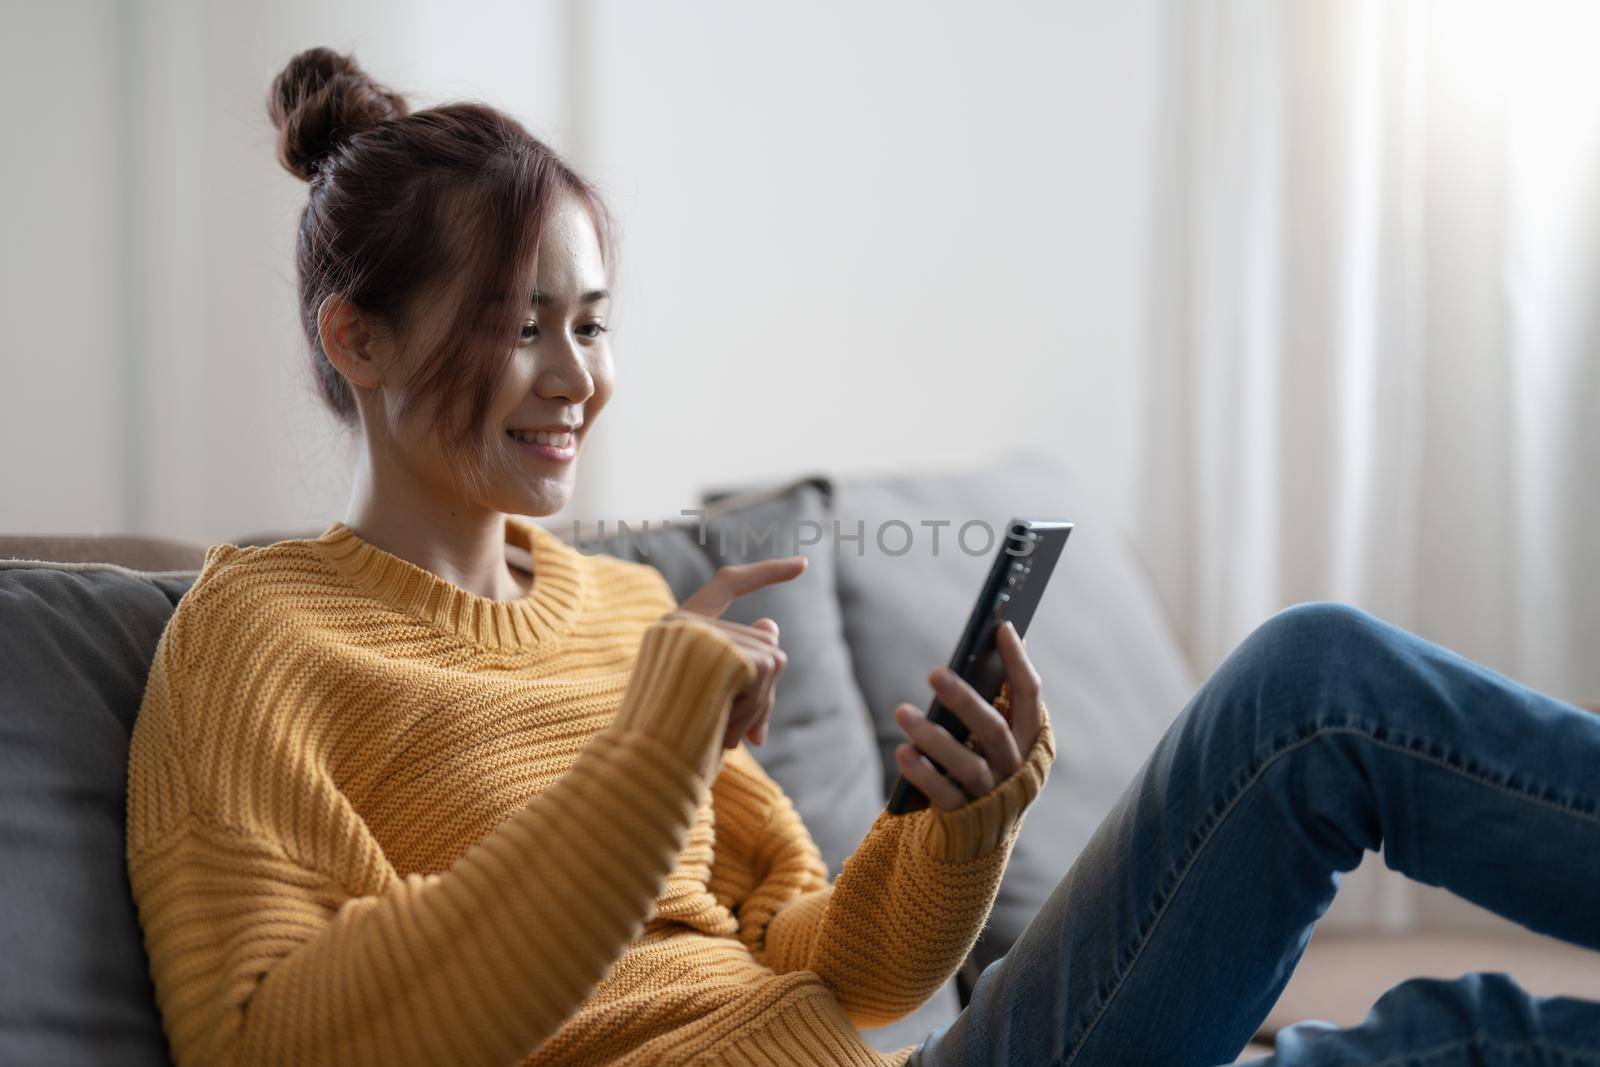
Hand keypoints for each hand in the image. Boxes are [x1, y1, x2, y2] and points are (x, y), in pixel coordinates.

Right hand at [667, 556, 806, 748]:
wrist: (639, 766)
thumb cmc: (672, 739)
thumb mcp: (711, 700)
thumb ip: (741, 663)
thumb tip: (772, 625)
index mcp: (676, 626)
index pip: (727, 584)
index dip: (765, 573)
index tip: (803, 564)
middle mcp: (682, 621)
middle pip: (762, 640)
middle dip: (764, 693)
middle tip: (751, 739)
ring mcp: (696, 632)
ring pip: (771, 656)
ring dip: (759, 705)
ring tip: (726, 738)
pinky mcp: (713, 648)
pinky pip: (767, 669)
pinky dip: (758, 706)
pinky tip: (726, 733)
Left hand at [891, 620, 1043, 810]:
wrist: (981, 831)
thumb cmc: (985, 763)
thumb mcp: (996, 733)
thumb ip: (997, 698)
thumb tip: (995, 639)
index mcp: (1029, 739)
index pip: (1030, 696)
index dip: (1018, 663)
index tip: (1001, 628)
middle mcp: (1015, 765)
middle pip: (993, 729)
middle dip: (964, 699)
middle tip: (934, 672)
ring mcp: (992, 793)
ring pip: (966, 764)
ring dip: (932, 736)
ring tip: (901, 711)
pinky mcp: (965, 817)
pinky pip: (944, 794)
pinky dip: (923, 773)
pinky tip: (903, 752)